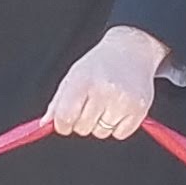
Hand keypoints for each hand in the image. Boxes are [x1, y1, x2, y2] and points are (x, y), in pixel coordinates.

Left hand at [46, 25, 169, 139]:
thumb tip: (46, 124)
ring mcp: (123, 101)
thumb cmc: (100, 64)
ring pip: (101, 133)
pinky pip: (120, 134)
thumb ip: (58, 102)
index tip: (65, 122)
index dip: (62, 125)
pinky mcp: (139, 109)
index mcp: (83, 81)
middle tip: (90, 105)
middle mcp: (103, 90)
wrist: (132, 50)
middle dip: (82, 121)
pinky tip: (118, 109)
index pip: (65, 117)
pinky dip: (117, 126)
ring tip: (106, 103)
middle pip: (83, 128)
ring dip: (101, 124)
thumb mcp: (73, 76)